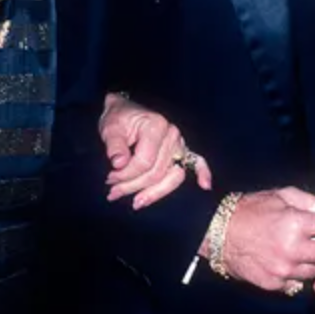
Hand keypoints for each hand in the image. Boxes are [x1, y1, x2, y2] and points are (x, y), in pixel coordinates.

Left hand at [99, 93, 212, 207]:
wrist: (124, 111)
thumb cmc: (118, 118)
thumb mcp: (110, 128)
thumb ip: (114, 146)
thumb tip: (118, 164)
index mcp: (156, 126)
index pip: (145, 162)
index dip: (126, 175)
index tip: (109, 179)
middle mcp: (172, 135)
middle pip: (157, 173)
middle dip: (134, 186)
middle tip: (113, 192)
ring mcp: (179, 143)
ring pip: (172, 176)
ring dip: (154, 193)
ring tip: (136, 203)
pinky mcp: (181, 150)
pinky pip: (196, 161)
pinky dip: (202, 172)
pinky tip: (205, 185)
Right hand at [209, 187, 314, 293]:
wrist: (217, 234)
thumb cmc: (250, 209)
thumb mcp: (280, 195)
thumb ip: (309, 201)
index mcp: (296, 222)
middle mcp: (294, 249)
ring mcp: (285, 270)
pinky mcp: (276, 285)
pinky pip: (300, 283)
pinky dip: (305, 275)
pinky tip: (307, 268)